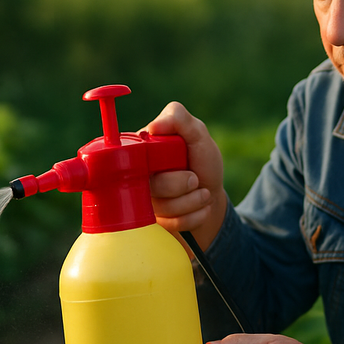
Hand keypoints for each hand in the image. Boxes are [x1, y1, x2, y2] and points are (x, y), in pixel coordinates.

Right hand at [143, 102, 226, 250]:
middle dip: (181, 184)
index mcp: (141, 151)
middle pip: (150, 186)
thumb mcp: (198, 134)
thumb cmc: (201, 160)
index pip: (134, 159)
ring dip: (192, 202)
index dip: (156, 164)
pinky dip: (193, 217)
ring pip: (162, 208)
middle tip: (196, 178)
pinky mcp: (153, 222)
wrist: (210, 194)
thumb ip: (179, 119)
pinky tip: (200, 208)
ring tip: (203, 192)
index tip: (177, 161)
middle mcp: (136, 176)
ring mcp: (142, 201)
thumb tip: (153, 127)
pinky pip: (171, 224)